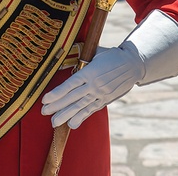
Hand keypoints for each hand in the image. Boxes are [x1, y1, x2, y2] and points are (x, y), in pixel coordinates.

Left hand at [40, 10, 177, 128]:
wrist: (133, 64)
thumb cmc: (112, 56)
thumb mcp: (96, 52)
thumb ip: (82, 56)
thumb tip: (68, 53)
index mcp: (90, 71)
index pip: (70, 84)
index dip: (56, 93)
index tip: (45, 99)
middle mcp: (94, 85)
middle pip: (72, 98)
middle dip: (57, 107)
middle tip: (44, 113)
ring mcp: (100, 94)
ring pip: (80, 107)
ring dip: (66, 115)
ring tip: (54, 122)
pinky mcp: (105, 100)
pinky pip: (91, 110)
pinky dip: (81, 117)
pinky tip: (72, 124)